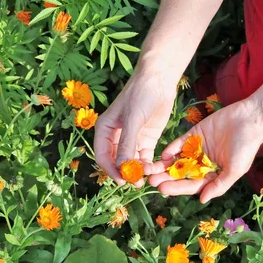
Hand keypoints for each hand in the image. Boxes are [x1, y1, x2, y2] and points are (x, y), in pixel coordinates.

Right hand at [94, 70, 176, 185]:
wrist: (159, 80)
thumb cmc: (141, 94)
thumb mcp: (133, 119)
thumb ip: (127, 143)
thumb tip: (122, 167)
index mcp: (104, 129)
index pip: (103, 156)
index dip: (110, 170)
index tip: (122, 180)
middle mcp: (116, 137)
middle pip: (117, 162)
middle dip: (126, 173)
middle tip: (137, 183)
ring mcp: (131, 139)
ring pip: (132, 162)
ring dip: (139, 170)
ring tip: (150, 174)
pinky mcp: (146, 139)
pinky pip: (145, 157)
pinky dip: (149, 164)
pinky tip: (157, 167)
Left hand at [148, 99, 262, 202]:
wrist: (250, 119)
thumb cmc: (246, 147)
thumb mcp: (234, 170)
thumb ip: (218, 185)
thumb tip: (202, 200)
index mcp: (212, 174)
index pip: (191, 185)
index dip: (177, 188)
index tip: (163, 189)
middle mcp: (202, 163)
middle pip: (181, 174)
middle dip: (167, 177)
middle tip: (151, 181)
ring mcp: (197, 149)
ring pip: (177, 160)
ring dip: (165, 165)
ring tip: (151, 169)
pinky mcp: (194, 134)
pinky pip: (180, 144)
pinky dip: (172, 149)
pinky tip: (164, 155)